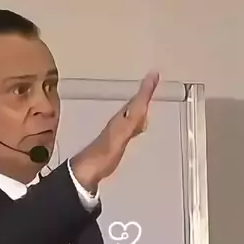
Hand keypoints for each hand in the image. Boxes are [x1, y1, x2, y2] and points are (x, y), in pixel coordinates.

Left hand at [71, 72, 159, 190]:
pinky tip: (138, 127)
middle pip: (135, 104)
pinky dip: (138, 122)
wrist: (89, 169)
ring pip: (133, 114)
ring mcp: (118, 131)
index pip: (137, 100)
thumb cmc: (104, 153)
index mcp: (122, 118)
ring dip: (141, 106)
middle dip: (145, 93)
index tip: (154, 74)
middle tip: (153, 82)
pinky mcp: (117, 142)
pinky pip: (132, 126)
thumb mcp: (121, 134)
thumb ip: (133, 121)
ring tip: (148, 99)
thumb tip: (143, 106)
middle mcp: (119, 121)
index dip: (147, 88)